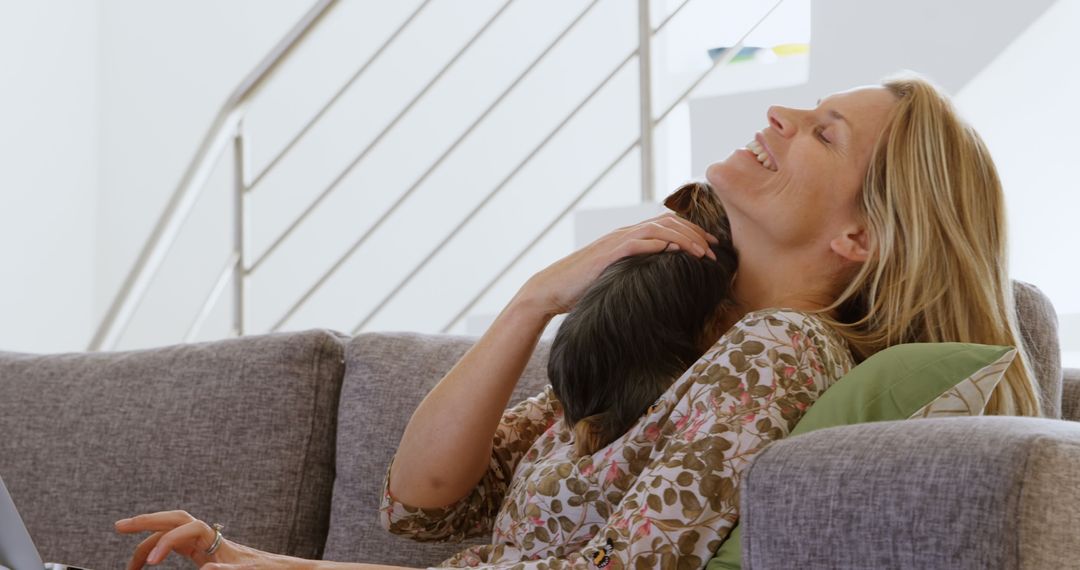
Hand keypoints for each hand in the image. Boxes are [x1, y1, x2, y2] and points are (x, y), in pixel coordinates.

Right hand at [115, 510, 301, 568]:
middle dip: (147, 520)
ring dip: (149, 539)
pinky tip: (149, 561)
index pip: (186, 528)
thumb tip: (206, 566)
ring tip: (129, 563)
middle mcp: (210, 536)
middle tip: (119, 526)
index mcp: (218, 539)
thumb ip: (229, 569)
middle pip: (174, 519)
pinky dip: (160, 548)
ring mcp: (205, 543)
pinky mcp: (204, 552)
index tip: (151, 563)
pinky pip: (177, 544)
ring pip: (172, 531)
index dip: (166, 542)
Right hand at [519, 212, 719, 315]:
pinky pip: (639, 243)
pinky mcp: (609, 253)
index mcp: (628, 238)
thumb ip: (636, 273)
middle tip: (715, 249)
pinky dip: (660, 244)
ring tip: (703, 253)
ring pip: (658, 229)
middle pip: (668, 223)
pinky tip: (676, 251)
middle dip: (695, 234)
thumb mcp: (616, 278)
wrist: (551, 289)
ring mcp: (616, 241)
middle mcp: (624, 234)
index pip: (666, 226)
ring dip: (685, 239)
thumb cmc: (582, 289)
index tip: (711, 246)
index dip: (692, 233)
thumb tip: (659, 284)